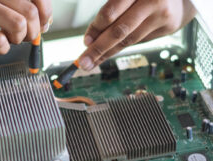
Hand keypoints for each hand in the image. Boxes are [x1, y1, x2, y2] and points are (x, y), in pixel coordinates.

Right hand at [0, 0, 51, 53]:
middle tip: (24, 36)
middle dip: (33, 31)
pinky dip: (3, 48)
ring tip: (9, 38)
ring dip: (19, 39)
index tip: (42, 24)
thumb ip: (25, 11)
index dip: (45, 13)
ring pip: (18, 25)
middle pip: (30, 13)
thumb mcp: (4, 6)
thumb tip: (46, 23)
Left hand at [78, 0, 195, 69]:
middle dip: (98, 49)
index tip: (85, 42)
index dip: (96, 29)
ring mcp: (161, 15)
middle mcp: (151, 0)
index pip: (111, 12)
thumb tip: (91, 40)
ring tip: (92, 62)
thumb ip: (112, 13)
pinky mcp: (168, 27)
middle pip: (119, 30)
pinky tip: (108, 54)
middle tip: (83, 63)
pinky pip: (138, 41)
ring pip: (128, 40)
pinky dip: (120, 48)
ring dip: (107, 53)